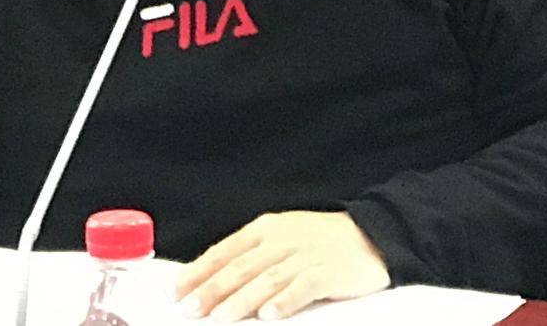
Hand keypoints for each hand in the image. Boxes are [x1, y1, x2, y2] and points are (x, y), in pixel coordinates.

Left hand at [174, 211, 388, 320]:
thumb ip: (252, 256)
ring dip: (240, 300)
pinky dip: (283, 302)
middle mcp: (281, 240)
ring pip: (265, 280)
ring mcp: (304, 256)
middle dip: (212, 289)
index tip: (177, 289)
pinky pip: (301, 289)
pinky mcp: (327, 273)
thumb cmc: (319, 240)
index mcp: (265, 229)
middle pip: (240, 267)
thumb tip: (215, 280)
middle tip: (190, 308)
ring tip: (220, 317)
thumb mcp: (282, 237)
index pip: (225, 250)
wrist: (369, 234)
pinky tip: (269, 315)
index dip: (199, 270)